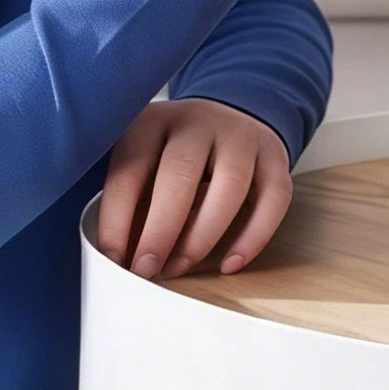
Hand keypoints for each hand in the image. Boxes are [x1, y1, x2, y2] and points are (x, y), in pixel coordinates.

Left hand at [97, 97, 292, 279]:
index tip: (114, 259)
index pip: (131, 170)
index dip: (118, 218)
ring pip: (230, 186)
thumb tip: (121, 257)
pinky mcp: (275, 157)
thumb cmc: (175, 156)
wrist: (230, 120)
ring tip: (181, 268)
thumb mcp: (145, 163)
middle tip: (147, 269)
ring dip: (202, 236)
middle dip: (160, 229)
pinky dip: (253, 237)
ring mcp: (241, 136)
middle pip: (180, 173)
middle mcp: (199, 122)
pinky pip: (272, 200)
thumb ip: (132, 202)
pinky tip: (230, 265)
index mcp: (154, 122)